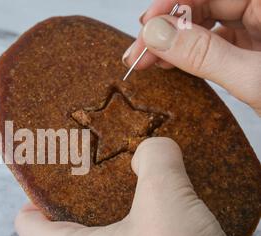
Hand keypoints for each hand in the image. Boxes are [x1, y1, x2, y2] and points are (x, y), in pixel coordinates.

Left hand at [15, 138, 238, 235]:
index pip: (26, 222)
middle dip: (76, 203)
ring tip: (127, 197)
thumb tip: (153, 148)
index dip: (36, 194)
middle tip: (97, 177)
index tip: (57, 175)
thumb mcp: (165, 197)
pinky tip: (150, 225)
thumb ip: (155, 160)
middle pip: (58, 233)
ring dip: (105, 224)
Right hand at [122, 0, 260, 115]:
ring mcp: (258, 28)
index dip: (171, 4)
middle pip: (203, 6)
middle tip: (137, 52)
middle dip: (166, 27)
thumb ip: (203, 54)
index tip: (144, 25)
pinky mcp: (253, 48)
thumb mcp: (251, 78)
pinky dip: (189, 53)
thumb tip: (155, 35)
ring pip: (206, 23)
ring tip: (147, 61)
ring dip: (173, 41)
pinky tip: (169, 63)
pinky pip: (215, 42)